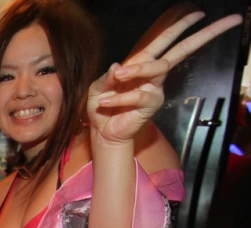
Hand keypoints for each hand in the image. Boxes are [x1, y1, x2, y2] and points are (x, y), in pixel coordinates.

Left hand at [87, 11, 241, 144]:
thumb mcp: (98, 87)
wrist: (103, 131)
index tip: (199, 14)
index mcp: (141, 64)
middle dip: (199, 36)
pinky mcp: (152, 104)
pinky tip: (105, 102)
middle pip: (180, 50)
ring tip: (119, 75)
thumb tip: (116, 65)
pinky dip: (120, 98)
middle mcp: (153, 74)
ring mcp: (155, 88)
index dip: (179, 27)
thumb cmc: (103, 106)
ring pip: (157, 68)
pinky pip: (138, 95)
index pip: (163, 42)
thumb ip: (106, 77)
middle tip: (211, 18)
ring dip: (137, 69)